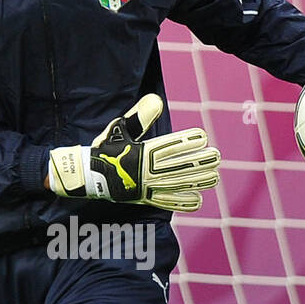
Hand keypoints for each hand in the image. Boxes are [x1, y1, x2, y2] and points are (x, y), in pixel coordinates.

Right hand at [48, 94, 219, 211]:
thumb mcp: (120, 128)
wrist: (88, 176)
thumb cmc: (106, 148)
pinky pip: (166, 203)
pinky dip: (181, 202)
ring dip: (197, 181)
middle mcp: (145, 171)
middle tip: (216, 156)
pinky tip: (198, 200)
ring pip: (176, 185)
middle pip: (177, 167)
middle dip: (198, 162)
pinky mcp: (144, 199)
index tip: (202, 136)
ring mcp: (145, 187)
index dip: (186, 141)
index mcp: (140, 153)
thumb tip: (157, 100)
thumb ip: (139, 115)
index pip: (168, 146)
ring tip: (214, 177)